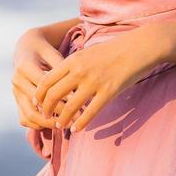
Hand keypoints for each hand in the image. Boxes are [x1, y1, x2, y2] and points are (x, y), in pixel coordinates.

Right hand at [13, 26, 68, 132]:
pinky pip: (25, 119)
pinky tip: (55, 123)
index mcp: (24, 67)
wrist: (26, 50)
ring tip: (66, 124)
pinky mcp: (17, 101)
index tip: (78, 101)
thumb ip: (61, 69)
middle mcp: (16, 81)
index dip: (61, 95)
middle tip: (75, 117)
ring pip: (29, 115)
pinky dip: (39, 125)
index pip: (44, 86)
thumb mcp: (53, 53)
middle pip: (36, 103)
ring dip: (47, 122)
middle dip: (57, 112)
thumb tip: (74, 91)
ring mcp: (15, 92)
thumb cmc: (44, 51)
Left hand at [33, 25, 168, 133]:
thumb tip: (60, 79)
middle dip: (47, 109)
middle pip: (54, 95)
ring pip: (70, 107)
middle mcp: (80, 71)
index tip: (37, 103)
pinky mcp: (109, 91)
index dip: (39, 94)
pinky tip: (77, 129)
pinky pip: (90, 112)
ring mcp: (94, 82)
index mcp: (73, 60)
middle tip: (45, 116)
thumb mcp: (88, 53)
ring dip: (62, 119)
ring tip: (60, 125)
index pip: (47, 80)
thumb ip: (73, 65)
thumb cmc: (114, 50)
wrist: (139, 47)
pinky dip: (81, 123)